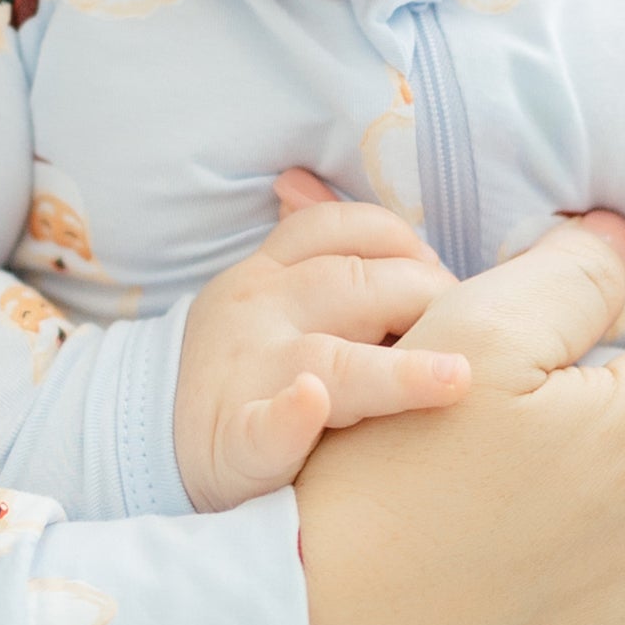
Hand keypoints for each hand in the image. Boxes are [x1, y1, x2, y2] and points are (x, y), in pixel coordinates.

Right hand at [174, 190, 467, 509]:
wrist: (148, 444)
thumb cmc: (242, 368)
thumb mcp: (261, 291)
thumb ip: (301, 243)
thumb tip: (303, 178)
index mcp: (269, 273)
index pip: (342, 229)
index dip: (404, 243)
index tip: (441, 273)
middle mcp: (260, 313)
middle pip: (354, 287)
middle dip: (426, 303)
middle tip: (476, 339)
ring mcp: (249, 378)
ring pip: (329, 361)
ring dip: (395, 371)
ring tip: (455, 377)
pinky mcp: (236, 445)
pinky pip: (264, 428)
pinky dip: (288, 418)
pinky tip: (310, 404)